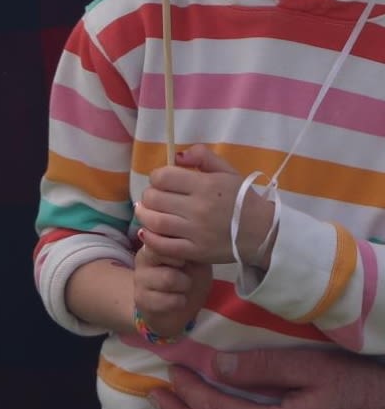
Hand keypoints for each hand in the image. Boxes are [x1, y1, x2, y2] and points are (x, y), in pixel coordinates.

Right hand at [133, 241, 212, 339]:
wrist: (180, 307)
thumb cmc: (190, 277)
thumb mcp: (195, 259)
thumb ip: (189, 247)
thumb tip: (189, 235)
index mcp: (153, 243)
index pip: (162, 237)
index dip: (178, 248)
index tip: (186, 258)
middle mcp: (142, 259)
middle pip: (164, 254)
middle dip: (183, 264)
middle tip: (187, 276)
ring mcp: (139, 280)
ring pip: (169, 278)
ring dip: (184, 286)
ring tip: (184, 288)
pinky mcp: (142, 300)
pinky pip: (168, 299)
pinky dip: (181, 301)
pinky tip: (179, 301)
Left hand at [137, 145, 271, 266]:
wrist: (263, 233)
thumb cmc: (242, 199)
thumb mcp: (227, 170)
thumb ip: (202, 156)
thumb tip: (176, 156)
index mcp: (204, 185)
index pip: (163, 177)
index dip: (157, 177)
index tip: (161, 181)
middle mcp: (197, 208)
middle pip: (155, 198)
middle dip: (149, 195)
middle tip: (153, 197)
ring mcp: (196, 232)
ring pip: (156, 222)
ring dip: (144, 215)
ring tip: (144, 211)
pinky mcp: (196, 252)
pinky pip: (165, 246)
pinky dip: (150, 239)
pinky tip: (147, 232)